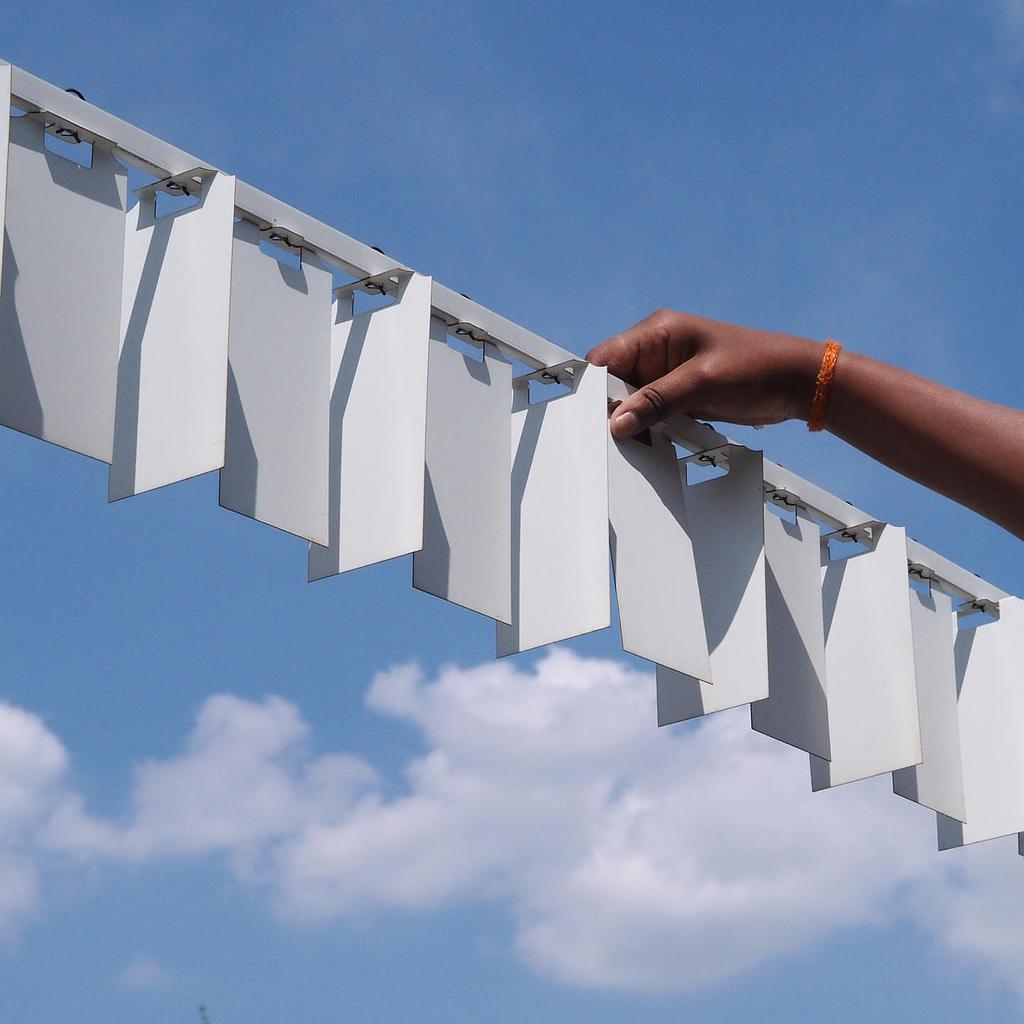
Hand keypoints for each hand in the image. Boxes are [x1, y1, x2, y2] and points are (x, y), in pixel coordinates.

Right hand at [585, 309, 823, 439]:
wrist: (796, 382)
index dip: (594, 388)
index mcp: (657, 332)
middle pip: (614, 382)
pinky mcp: (678, 395)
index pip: (605, 358)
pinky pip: (651, 412)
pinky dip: (649, 427)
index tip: (591, 418)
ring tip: (633, 442)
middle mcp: (656, 351)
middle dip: (612, 409)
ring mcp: (666, 374)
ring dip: (632, 421)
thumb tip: (617, 421)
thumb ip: (657, 400)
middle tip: (613, 437)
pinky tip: (652, 441)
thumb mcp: (703, 383)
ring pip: (630, 401)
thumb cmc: (757, 367)